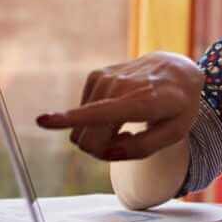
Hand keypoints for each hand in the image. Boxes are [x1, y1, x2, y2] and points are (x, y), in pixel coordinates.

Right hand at [35, 51, 203, 160]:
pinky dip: (96, 119)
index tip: (42, 120)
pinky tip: (118, 109)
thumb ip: (141, 148)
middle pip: (88, 135)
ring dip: (100, 134)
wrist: (178, 70)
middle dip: (100, 150)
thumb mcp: (175, 133)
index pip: (103, 113)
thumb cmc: (178, 106)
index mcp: (144, 101)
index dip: (71, 119)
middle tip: (127, 141)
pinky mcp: (96, 76)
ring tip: (127, 123)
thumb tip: (106, 151)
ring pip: (81, 127)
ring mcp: (106, 78)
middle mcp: (121, 86)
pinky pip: (82, 113)